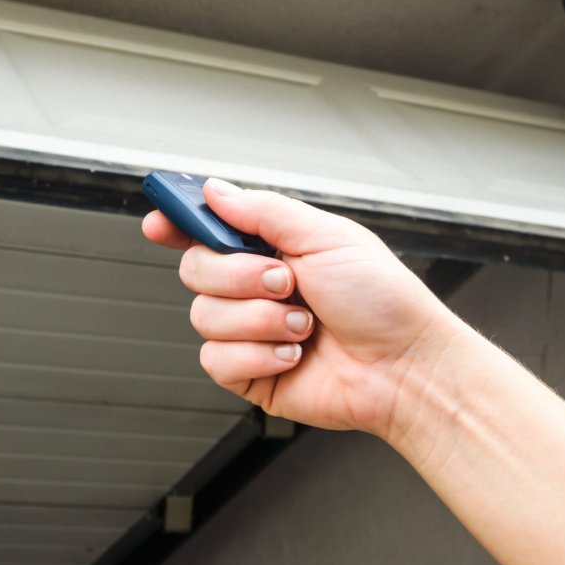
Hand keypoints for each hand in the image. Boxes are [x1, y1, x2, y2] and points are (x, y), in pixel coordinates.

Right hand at [142, 178, 459, 437]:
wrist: (404, 366)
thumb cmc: (382, 301)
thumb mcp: (326, 236)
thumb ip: (263, 212)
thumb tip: (215, 190)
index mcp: (273, 248)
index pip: (208, 228)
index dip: (177, 222)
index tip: (159, 222)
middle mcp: (255, 287)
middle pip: (194, 269)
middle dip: (238, 276)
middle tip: (284, 282)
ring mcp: (250, 331)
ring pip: (203, 316)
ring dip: (258, 319)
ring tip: (303, 325)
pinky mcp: (249, 374)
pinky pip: (216, 360)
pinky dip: (257, 355)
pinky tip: (293, 355)